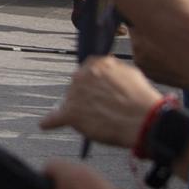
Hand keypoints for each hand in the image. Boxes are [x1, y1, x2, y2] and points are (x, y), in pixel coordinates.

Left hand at [38, 55, 168, 149]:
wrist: (143, 118)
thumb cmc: (141, 98)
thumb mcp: (130, 72)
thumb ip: (112, 69)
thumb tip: (105, 69)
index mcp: (96, 64)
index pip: (86, 71)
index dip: (92, 85)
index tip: (97, 93)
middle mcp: (82, 75)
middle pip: (76, 88)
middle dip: (85, 98)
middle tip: (102, 110)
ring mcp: (75, 94)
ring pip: (70, 103)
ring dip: (78, 112)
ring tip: (98, 121)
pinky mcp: (71, 113)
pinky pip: (54, 118)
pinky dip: (50, 122)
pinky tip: (45, 124)